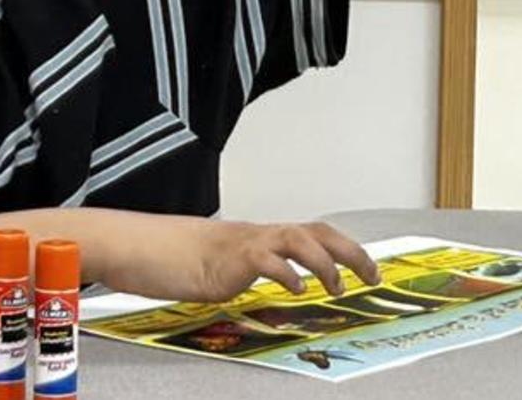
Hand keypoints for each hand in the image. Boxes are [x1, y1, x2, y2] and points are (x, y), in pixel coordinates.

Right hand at [100, 217, 380, 303]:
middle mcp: (262, 235)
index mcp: (266, 237)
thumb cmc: (185, 259)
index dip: (347, 249)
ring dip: (325, 263)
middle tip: (372, 276)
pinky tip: (298, 290)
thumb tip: (284, 282)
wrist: (149, 248)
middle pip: (318, 232)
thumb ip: (260, 269)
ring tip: (336, 287)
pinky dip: (288, 273)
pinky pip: (267, 260)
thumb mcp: (232, 264)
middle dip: (351, 253)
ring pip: (299, 239)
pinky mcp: (231, 259)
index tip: (369, 269)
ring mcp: (247, 244)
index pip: (316, 234)